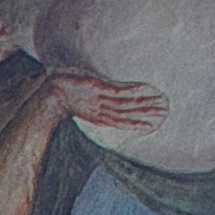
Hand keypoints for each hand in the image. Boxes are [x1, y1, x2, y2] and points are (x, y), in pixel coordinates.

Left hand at [49, 67, 163, 132]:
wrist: (50, 95)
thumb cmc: (62, 99)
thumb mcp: (79, 105)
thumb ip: (90, 106)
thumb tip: (97, 102)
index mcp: (98, 116)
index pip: (121, 122)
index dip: (136, 124)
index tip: (151, 125)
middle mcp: (102, 111)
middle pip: (128, 114)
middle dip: (147, 113)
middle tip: (164, 113)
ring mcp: (101, 101)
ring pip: (127, 104)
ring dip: (144, 103)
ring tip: (160, 102)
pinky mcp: (98, 89)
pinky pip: (118, 92)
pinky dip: (132, 91)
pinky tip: (144, 89)